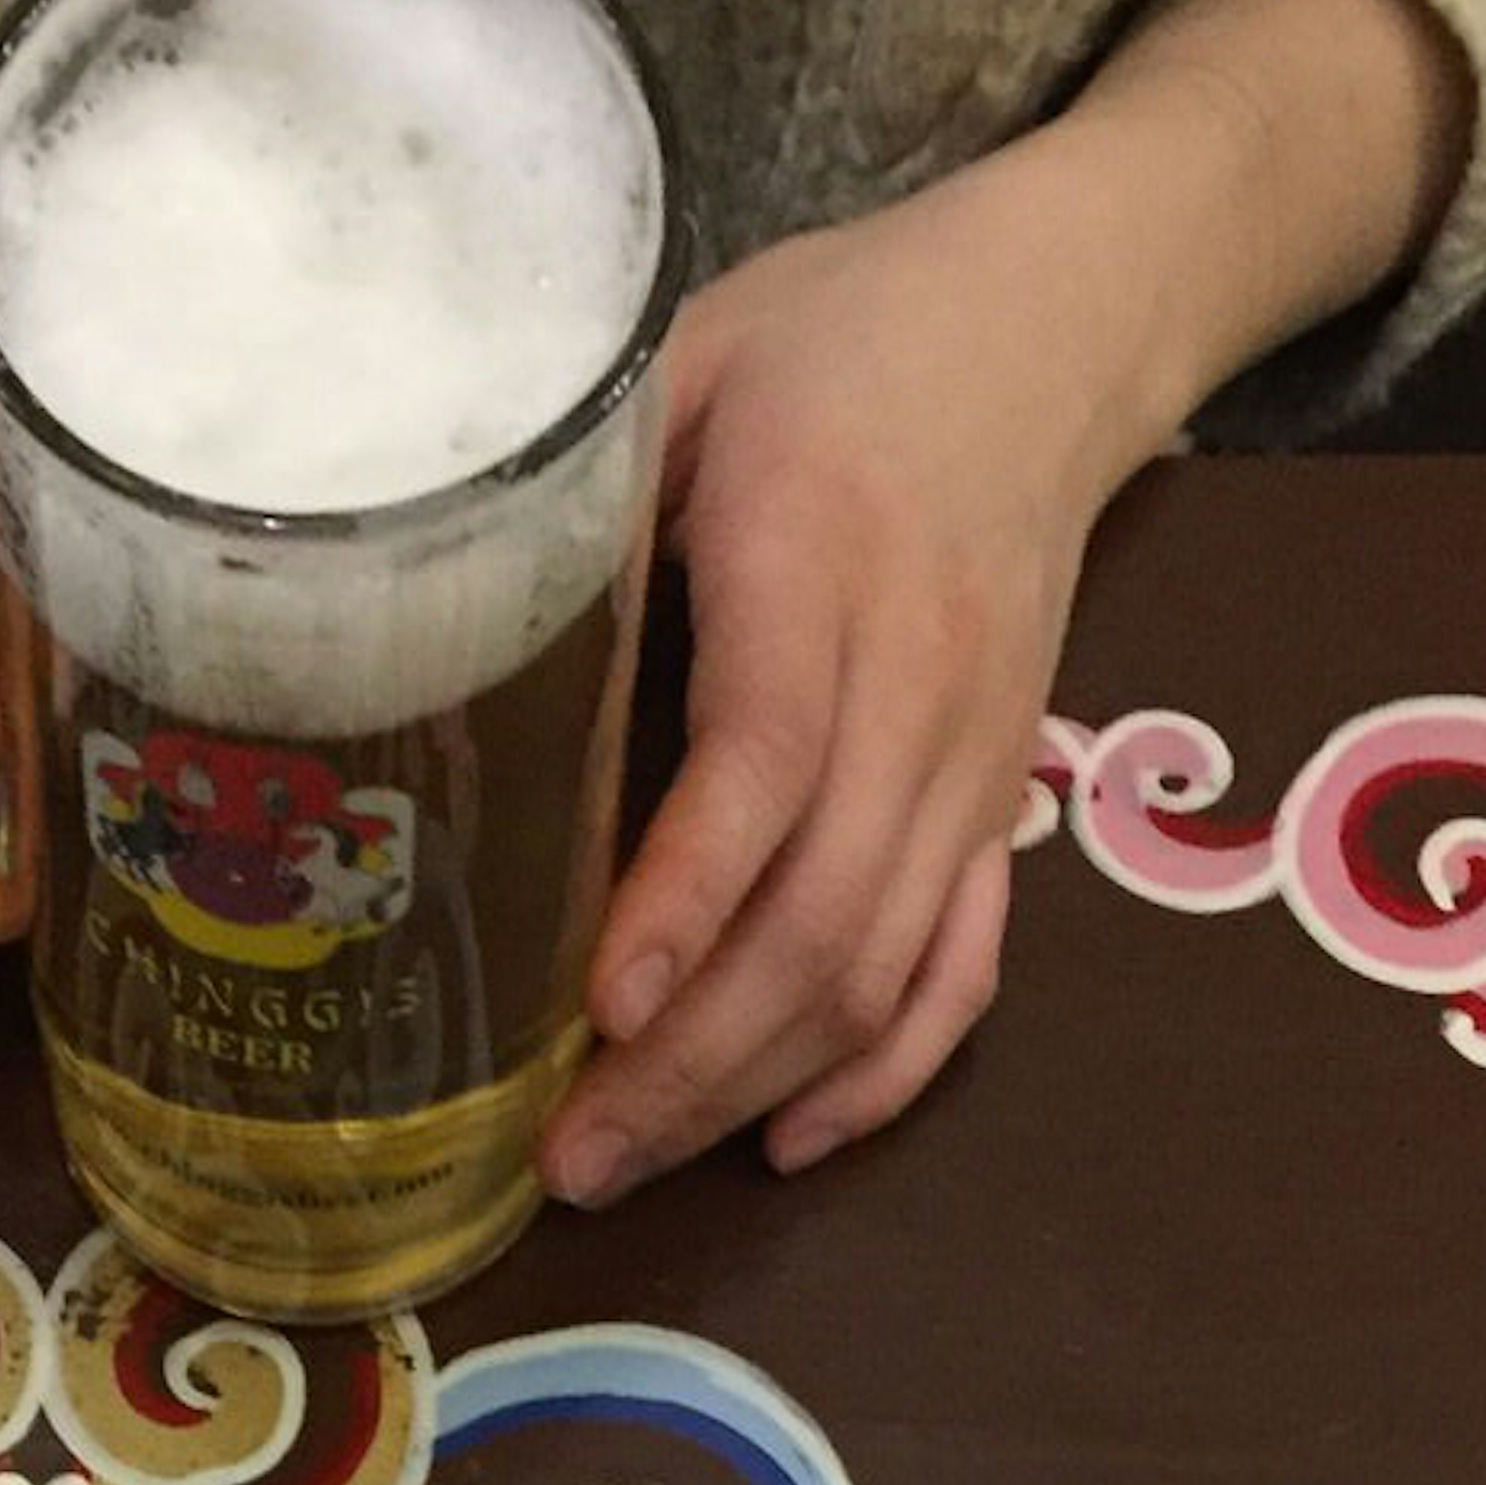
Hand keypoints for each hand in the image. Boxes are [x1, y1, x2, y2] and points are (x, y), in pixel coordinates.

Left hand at [544, 167, 1149, 1208]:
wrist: (1053, 321)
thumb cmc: (836, 342)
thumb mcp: (685, 367)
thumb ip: (584, 500)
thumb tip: (432, 638)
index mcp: (824, 556)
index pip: (767, 760)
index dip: (687, 896)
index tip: (597, 1008)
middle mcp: (920, 679)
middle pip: (824, 913)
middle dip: (692, 1059)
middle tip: (566, 1157)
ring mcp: (976, 758)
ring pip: (883, 967)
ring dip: (754, 1089)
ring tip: (625, 1162)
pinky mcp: (1005, 802)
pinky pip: (963, 968)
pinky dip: (883, 1075)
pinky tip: (787, 1143)